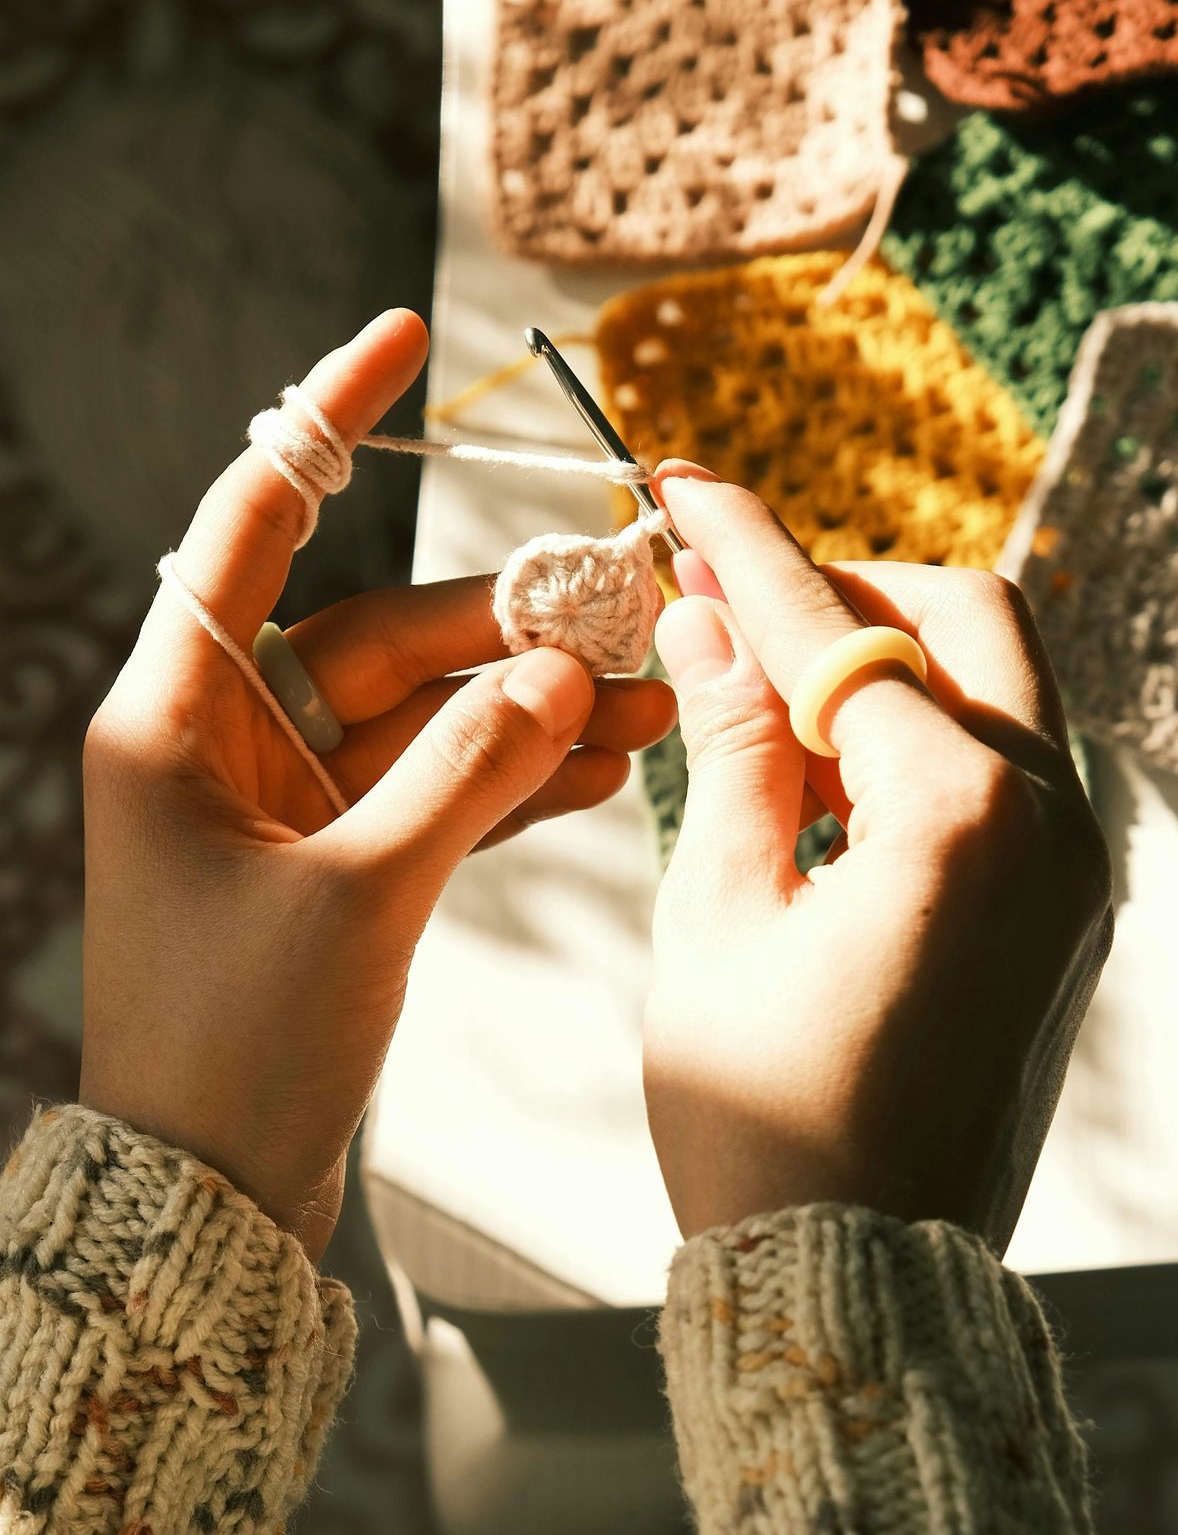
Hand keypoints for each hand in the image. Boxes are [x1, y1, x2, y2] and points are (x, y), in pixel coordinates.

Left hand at [80, 311, 675, 1259]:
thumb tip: (553, 673)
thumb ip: (463, 771)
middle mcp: (220, 744)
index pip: (252, 524)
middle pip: (376, 636)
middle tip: (626, 629)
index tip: (398, 337)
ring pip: (419, 721)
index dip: (325, 425)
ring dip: (525, 715)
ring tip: (645, 712)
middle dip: (501, 632)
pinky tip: (598, 776)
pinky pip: (427, 797)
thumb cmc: (237, 1045)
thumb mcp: (359, 896)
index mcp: (176, 717)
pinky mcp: (327, 872)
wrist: (209, 1197)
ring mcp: (278, 810)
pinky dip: (504, 786)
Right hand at [645, 469, 1111, 1252]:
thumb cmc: (764, 1122)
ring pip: (1004, 692)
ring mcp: (1078, 876)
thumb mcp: (717, 918)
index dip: (746, 550)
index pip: (841, 632)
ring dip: (893, 666)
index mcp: (961, 818)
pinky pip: (1012, 776)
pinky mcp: (1068, 920)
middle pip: (971, 620)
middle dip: (852, 589)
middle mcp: (1052, 826)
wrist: (856, 1283)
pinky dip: (928, 745)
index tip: (682, 482)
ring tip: (766, 709)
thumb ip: (729, 746)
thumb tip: (704, 616)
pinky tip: (830, 789)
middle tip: (739, 605)